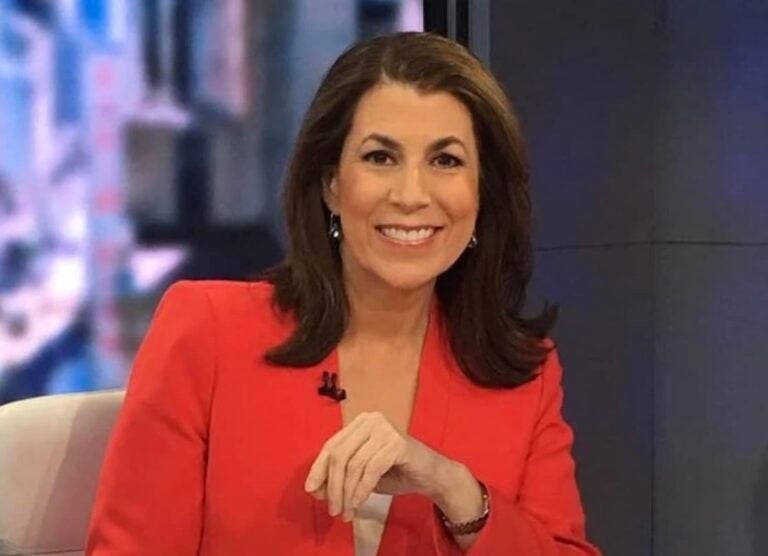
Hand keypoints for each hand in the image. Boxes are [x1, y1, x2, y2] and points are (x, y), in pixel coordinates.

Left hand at [303, 411, 451, 520]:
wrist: (432, 475)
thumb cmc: (395, 472)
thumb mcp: (361, 473)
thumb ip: (339, 476)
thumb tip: (314, 488)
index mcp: (359, 422)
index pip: (331, 445)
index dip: (318, 468)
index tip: (310, 490)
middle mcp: (371, 420)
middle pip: (340, 454)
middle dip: (333, 485)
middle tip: (333, 509)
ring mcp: (385, 429)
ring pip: (354, 464)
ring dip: (347, 492)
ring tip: (346, 512)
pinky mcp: (397, 443)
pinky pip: (371, 470)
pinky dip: (361, 490)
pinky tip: (358, 503)